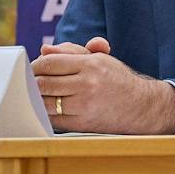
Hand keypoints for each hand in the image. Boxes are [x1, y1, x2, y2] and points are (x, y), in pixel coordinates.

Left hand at [33, 36, 174, 133]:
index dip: (36, 66)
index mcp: (91, 64)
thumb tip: (44, 50)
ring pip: (43, 102)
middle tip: (35, 82)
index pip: (49, 63)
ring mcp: (83, 105)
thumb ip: (72, 51)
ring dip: (37, 98)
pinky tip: (50, 108)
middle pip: (42, 83)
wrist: (141, 106)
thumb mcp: (100, 59)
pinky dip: (46, 113)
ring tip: (42, 95)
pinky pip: (51, 118)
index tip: (36, 69)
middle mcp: (87, 84)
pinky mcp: (80, 123)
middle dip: (33, 82)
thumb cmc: (117, 80)